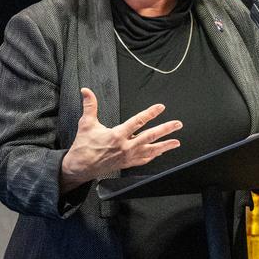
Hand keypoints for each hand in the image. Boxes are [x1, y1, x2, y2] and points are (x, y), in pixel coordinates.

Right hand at [60, 88, 181, 190]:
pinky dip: (153, 156)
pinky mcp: (127, 164)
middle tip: (177, 124)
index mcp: (117, 135)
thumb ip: (90, 105)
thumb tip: (86, 91)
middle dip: (166, 129)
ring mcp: (128, 156)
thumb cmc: (84, 146)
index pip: (138, 121)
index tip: (161, 108)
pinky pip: (144, 160)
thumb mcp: (86, 123)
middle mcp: (125, 146)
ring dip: (165, 146)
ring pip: (151, 150)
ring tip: (176, 142)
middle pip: (150, 136)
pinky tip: (159, 153)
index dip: (151, 113)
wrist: (81, 166)